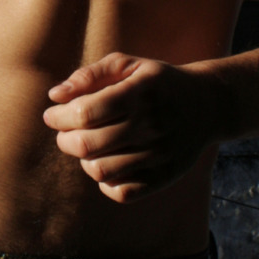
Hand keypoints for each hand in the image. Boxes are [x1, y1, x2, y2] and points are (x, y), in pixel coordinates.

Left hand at [42, 53, 213, 203]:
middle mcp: (150, 125)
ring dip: (83, 160)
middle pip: (88, 145)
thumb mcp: (128, 65)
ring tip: (85, 146)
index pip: (85, 112)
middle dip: (65, 139)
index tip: (52, 114)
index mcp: (139, 93)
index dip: (59, 116)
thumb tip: (55, 95)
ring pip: (102, 171)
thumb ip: (90, 75)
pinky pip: (124, 193)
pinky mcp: (165, 176)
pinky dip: (105, 183)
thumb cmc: (156, 82)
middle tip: (64, 132)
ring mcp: (159, 154)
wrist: (207, 104)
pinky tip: (105, 164)